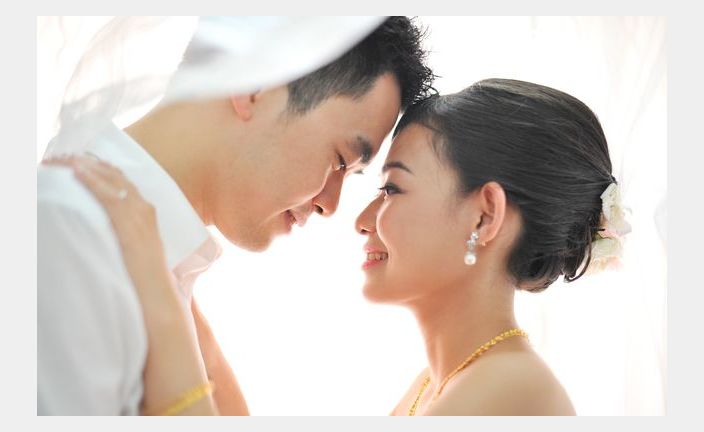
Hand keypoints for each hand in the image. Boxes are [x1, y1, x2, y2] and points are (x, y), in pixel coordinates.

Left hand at [44, 156, 172, 300]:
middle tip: (65, 155)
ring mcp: (138, 214)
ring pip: (110, 180)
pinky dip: (92, 181)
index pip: (122, 181)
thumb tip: (105, 229)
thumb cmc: (145, 276)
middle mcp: (144, 207)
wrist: (156, 292)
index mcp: (147, 211)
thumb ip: (125, 232)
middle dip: (89, 162)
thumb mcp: (137, 247)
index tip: (80, 160)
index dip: (101, 168)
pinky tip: (77, 172)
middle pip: (115, 175)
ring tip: (64, 158)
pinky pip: (108, 195)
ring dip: (85, 166)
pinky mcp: (129, 224)